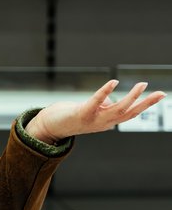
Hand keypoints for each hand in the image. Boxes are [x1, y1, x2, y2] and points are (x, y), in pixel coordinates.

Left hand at [25, 80, 166, 143]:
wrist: (49, 127)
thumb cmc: (70, 116)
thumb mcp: (91, 110)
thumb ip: (102, 105)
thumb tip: (109, 97)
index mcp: (107, 121)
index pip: (130, 113)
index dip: (145, 105)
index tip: (160, 95)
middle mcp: (103, 122)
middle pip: (129, 113)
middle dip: (146, 103)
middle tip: (161, 93)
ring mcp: (94, 119)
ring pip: (118, 109)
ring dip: (131, 97)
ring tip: (142, 85)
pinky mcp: (82, 113)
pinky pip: (96, 102)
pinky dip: (106, 92)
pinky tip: (113, 82)